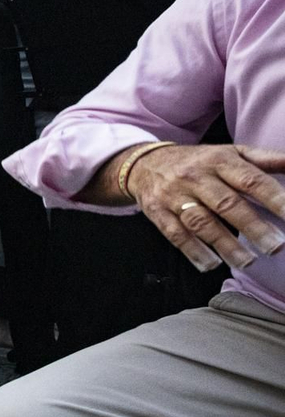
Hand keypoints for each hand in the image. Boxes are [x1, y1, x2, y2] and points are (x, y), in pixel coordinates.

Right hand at [125, 143, 284, 271]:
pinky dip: (193, 251)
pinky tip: (211, 263)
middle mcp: (196, 176)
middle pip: (226, 203)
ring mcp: (174, 195)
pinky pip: (175, 234)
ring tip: (248, 261)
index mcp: (219, 160)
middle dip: (253, 227)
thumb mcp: (230, 153)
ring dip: (225, 244)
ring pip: (201, 221)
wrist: (145, 163)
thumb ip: (264, 160)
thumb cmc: (198, 162)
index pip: (250, 180)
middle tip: (276, 246)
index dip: (273, 197)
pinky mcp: (157, 212)